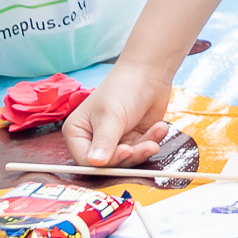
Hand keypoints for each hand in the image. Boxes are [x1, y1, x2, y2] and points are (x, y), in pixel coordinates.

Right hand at [61, 61, 175, 166]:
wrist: (149, 73)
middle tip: (145, 146)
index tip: (124, 152)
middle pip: (108, 164)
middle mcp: (94, 140)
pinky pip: (141, 151)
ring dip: (144, 148)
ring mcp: (114, 141)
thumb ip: (104, 141)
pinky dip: (152, 140)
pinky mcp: (133, 141)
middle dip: (129, 156)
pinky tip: (160, 127)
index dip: (105, 162)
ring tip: (156, 132)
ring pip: (128, 160)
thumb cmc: (123, 88)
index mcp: (77, 133)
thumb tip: (95, 163)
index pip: (85, 160)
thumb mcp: (111, 115)